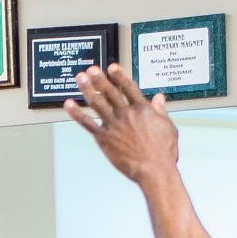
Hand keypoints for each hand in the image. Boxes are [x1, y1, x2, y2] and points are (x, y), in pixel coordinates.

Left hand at [62, 64, 181, 183]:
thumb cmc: (163, 152)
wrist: (154, 170)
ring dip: (87, 89)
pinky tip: (69, 104)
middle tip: (91, 69)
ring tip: (80, 77)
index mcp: (142, 109)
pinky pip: (87, 123)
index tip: (111, 67)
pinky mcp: (104, 138)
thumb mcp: (167, 127)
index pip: (128, 87)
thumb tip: (159, 98)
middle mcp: (126, 113)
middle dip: (99, 79)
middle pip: (110, 92)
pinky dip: (76, 113)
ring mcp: (114, 125)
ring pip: (97, 103)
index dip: (119, 75)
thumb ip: (160, 111)